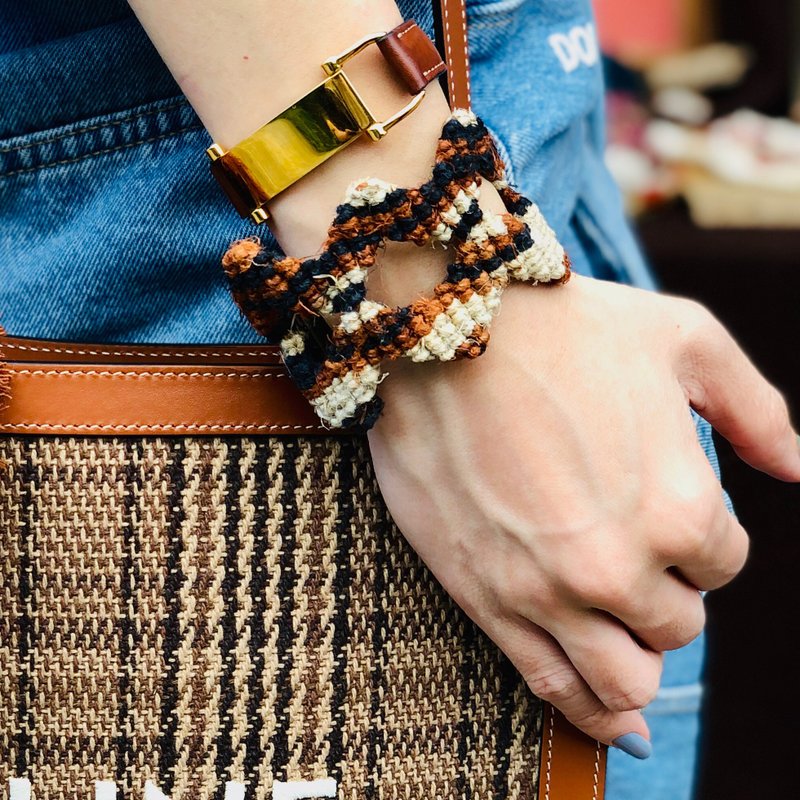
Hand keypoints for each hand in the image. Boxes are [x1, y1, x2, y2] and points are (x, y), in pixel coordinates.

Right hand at [367, 272, 799, 750]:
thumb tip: (796, 468)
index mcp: (680, 504)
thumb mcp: (681, 338)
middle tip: (630, 546)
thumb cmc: (561, 325)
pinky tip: (614, 725)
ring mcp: (548, 591)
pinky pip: (554, 690)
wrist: (438, 330)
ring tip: (624, 631)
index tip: (663, 507)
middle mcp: (620, 564)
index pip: (723, 564)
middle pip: (678, 624)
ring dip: (638, 660)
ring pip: (626, 681)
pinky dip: (593, 718)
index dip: (703, 539)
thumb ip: (756, 408)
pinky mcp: (489, 600)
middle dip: (668, 591)